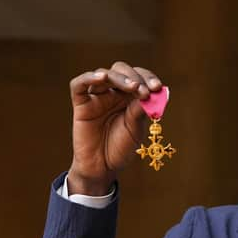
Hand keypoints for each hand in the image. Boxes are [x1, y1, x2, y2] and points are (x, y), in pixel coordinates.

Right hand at [67, 61, 162, 194]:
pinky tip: (103, 77)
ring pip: (105, 74)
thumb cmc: (121, 148)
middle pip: (122, 70)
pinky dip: (90, 77)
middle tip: (145, 90)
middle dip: (136, 77)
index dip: (148, 78)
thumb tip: (151, 92)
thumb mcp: (135, 129)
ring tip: (133, 87)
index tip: (157, 87)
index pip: (138, 77)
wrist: (103, 167)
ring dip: (120, 78)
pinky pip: (79, 84)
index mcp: (129, 97)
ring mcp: (96, 97)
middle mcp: (113, 93)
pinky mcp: (81, 104)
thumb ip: (139, 110)